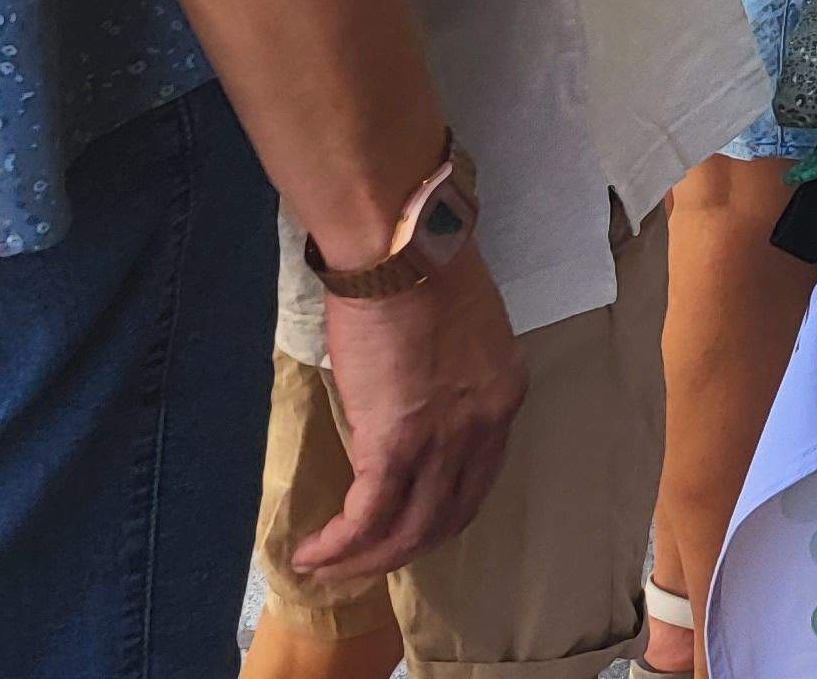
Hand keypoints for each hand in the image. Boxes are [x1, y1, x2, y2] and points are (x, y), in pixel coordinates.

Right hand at [296, 248, 524, 580]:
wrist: (402, 250)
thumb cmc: (422, 271)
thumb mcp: (459, 332)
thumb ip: (447, 379)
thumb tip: (411, 406)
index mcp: (502, 394)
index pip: (479, 476)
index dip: (441, 510)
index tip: (408, 522)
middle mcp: (485, 426)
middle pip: (448, 515)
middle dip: (405, 546)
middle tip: (365, 559)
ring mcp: (444, 440)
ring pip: (411, 528)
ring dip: (368, 558)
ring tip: (329, 567)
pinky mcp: (395, 445)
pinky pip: (368, 516)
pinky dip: (340, 545)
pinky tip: (313, 553)